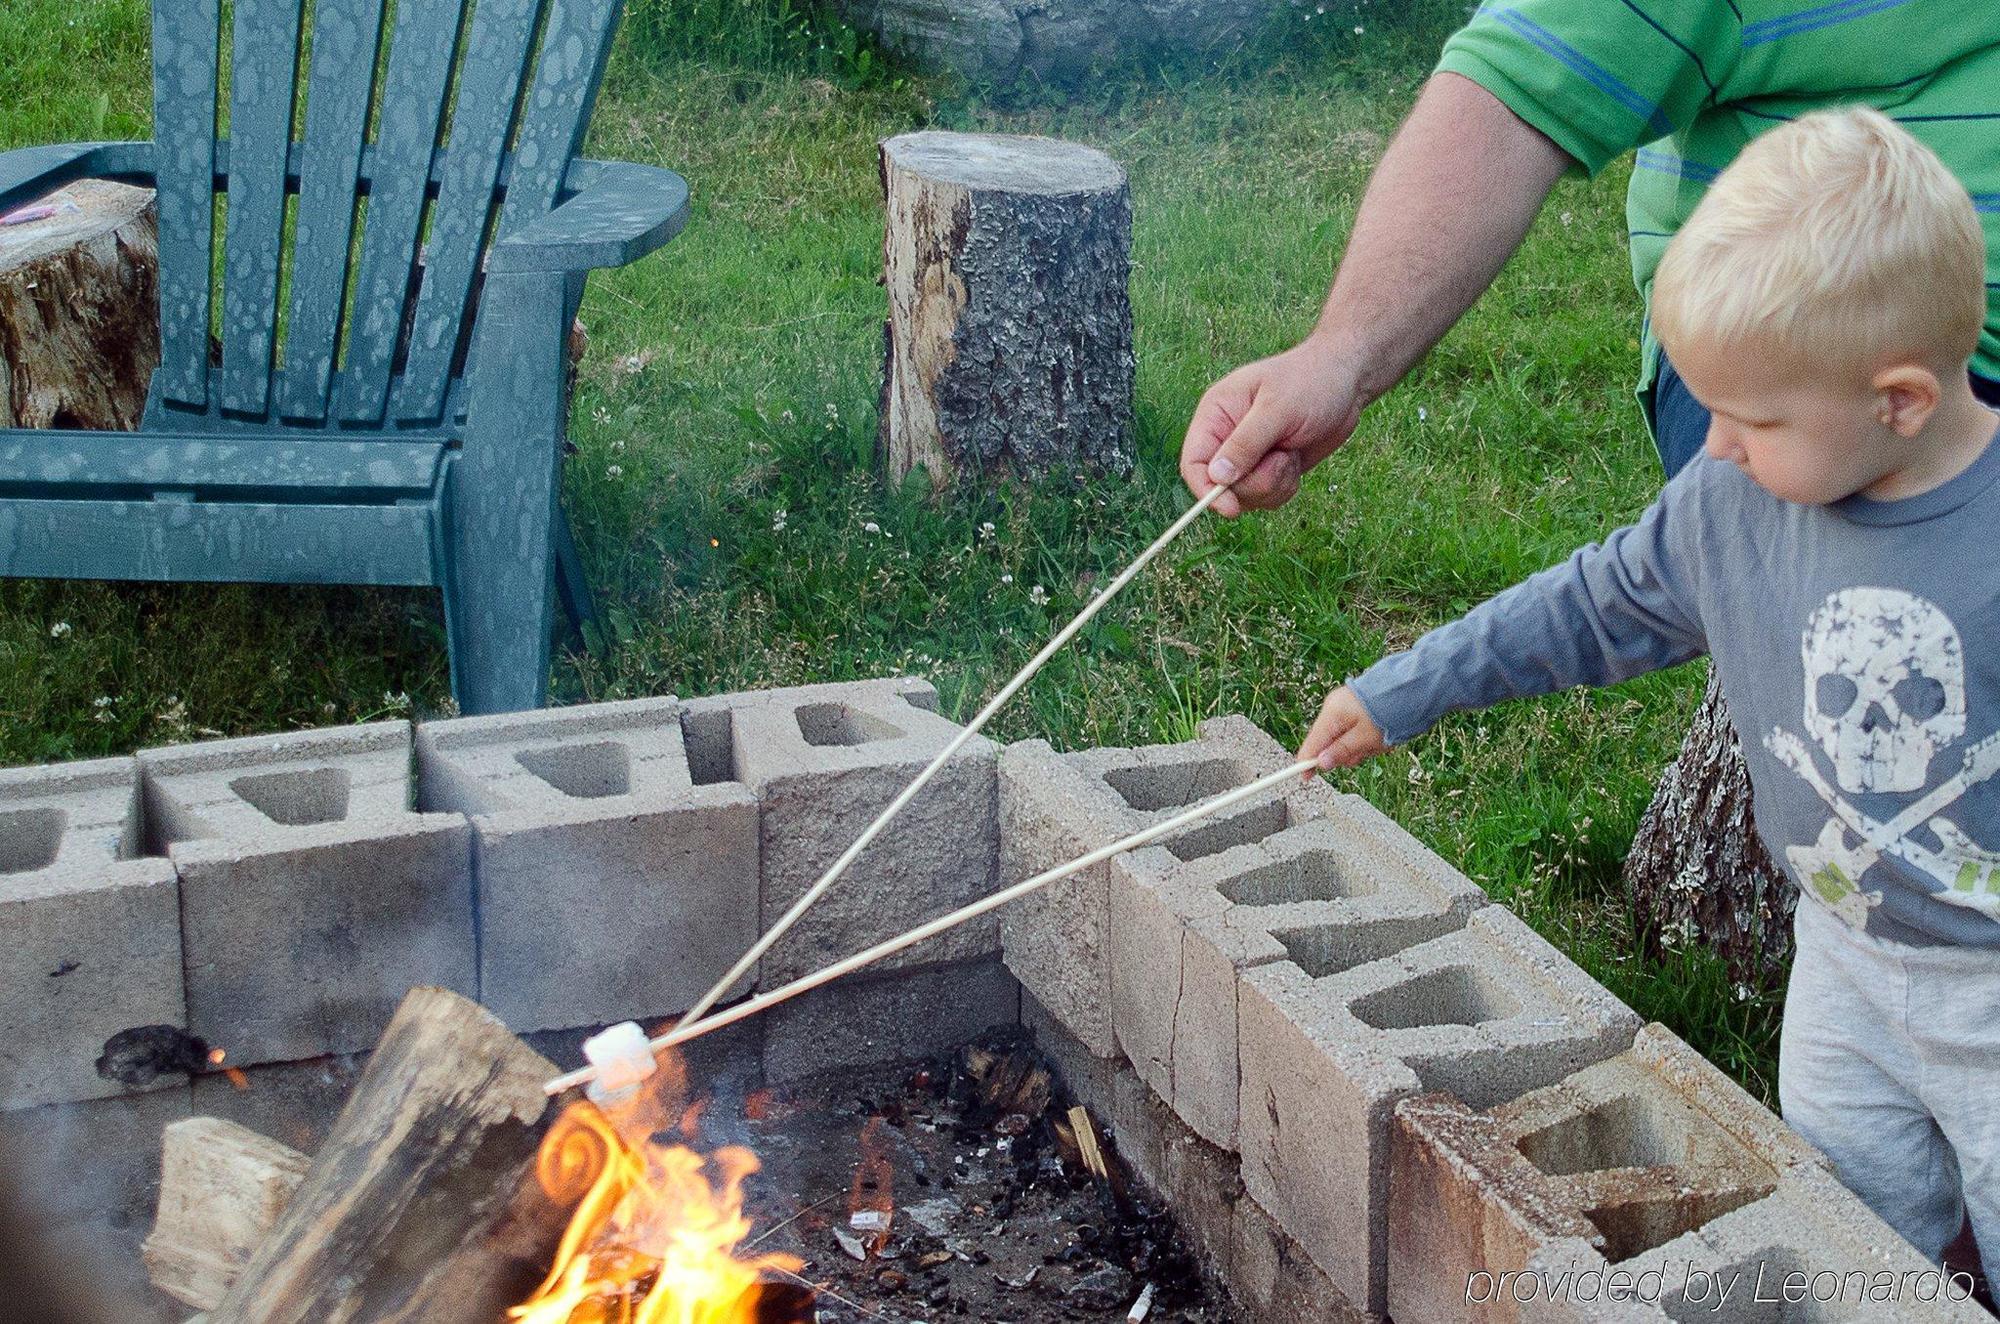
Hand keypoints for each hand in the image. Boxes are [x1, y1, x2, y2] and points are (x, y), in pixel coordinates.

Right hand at [1181, 334, 1363, 517]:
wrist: (1345, 383)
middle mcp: (1227, 438)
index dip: (1204, 488)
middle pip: (1221, 486)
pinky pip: (1266, 497)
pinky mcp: (1268, 470)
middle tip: (1281, 460)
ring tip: (1290, 453)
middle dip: (1254, 483)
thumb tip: (1217, 477)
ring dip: (1273, 485)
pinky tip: (1294, 460)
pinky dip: (1284, 487)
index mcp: (1216, 415)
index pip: (1194, 461)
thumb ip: (1245, 443)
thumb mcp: (1277, 410)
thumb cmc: (1310, 383)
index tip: (1229, 507)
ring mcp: (1248, 457)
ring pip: (1246, 496)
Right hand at [1298, 685, 1386, 773]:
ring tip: (1378, 741)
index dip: (1307, 761)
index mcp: (1333, 713)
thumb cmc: (1389, 712)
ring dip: (1360, 747)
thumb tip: (1321, 763)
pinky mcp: (1355, 708)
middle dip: (1347, 753)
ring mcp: (1345, 707)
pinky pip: (1353, 732)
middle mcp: (1335, 708)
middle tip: (1366, 751)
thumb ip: (1342, 751)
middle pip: (1329, 743)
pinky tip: (1378, 735)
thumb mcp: (1366, 737)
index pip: (1312, 742)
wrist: (1409, 689)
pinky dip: (1365, 738)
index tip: (1305, 777)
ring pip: (1344, 740)